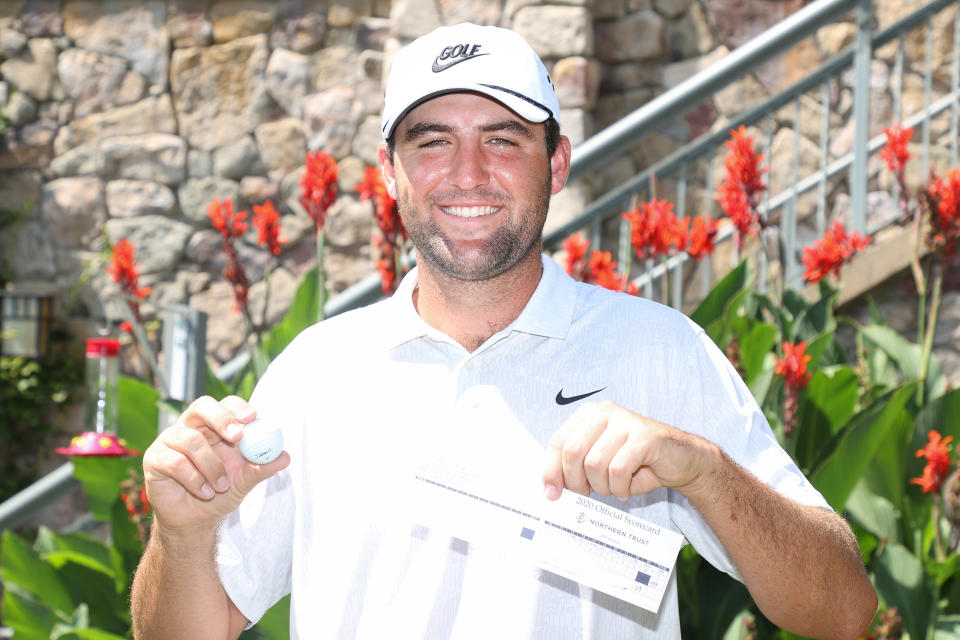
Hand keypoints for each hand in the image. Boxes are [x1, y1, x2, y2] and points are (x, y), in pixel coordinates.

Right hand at [142, 395, 289, 536]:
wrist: (196, 520)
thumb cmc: (220, 493)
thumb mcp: (245, 480)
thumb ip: (262, 466)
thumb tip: (285, 456)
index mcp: (213, 426)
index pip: (224, 404)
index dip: (236, 407)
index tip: (252, 418)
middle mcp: (190, 427)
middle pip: (200, 407)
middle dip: (220, 419)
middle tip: (237, 436)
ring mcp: (169, 441)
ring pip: (190, 440)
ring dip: (211, 466)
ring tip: (220, 486)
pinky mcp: (155, 459)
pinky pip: (175, 462)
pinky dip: (194, 479)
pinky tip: (204, 492)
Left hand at [542, 401, 717, 500]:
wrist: (682, 460)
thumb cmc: (638, 463)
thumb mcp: (600, 463)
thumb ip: (576, 468)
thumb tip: (551, 489)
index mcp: (589, 415)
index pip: (559, 442)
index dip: (551, 470)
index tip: (552, 494)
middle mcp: (605, 412)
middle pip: (573, 452)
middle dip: (576, 482)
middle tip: (588, 494)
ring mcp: (626, 421)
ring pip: (595, 464)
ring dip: (602, 487)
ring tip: (614, 489)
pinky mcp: (646, 436)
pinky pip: (619, 470)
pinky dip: (620, 488)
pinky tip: (626, 489)